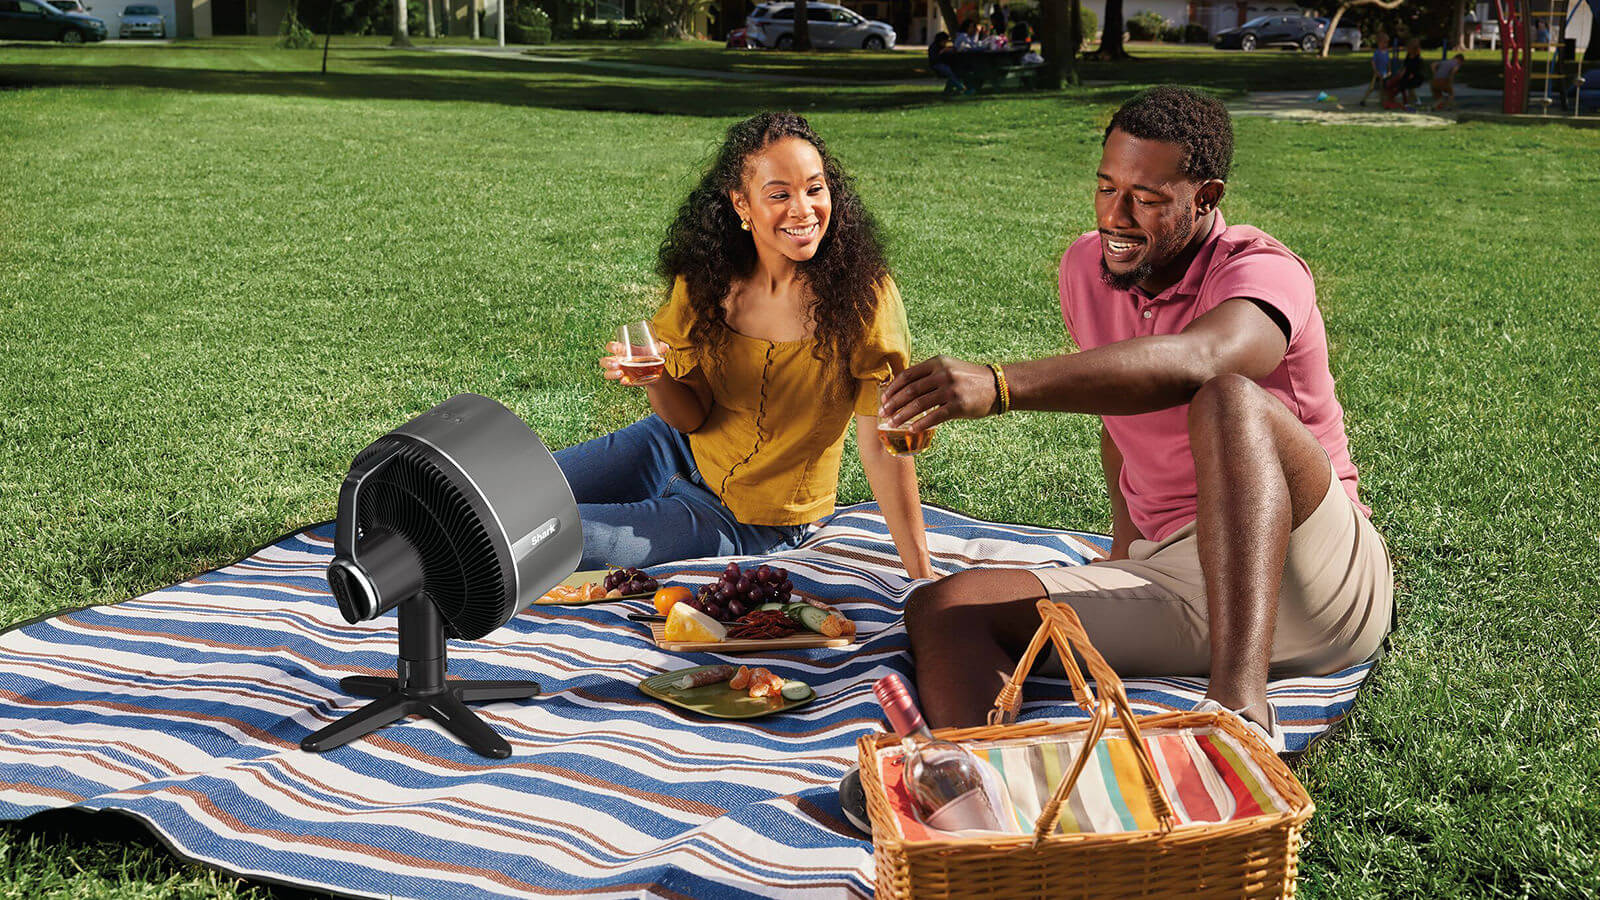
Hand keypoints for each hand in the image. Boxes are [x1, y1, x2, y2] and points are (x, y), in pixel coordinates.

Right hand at [600, 341, 663, 384]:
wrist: (655, 369)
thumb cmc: (650, 354)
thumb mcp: (654, 349)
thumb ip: (659, 347)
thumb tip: (665, 348)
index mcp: (622, 349)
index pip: (610, 347)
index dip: (612, 347)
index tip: (618, 349)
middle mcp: (617, 360)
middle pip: (605, 361)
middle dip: (608, 363)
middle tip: (618, 364)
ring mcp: (619, 371)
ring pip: (607, 373)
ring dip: (612, 373)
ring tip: (621, 373)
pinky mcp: (625, 380)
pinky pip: (619, 381)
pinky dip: (623, 381)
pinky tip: (627, 381)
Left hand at [879, 355, 997, 431]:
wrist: (997, 386)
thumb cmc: (968, 379)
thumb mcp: (948, 368)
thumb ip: (928, 374)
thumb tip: (903, 388)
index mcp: (937, 363)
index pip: (907, 375)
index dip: (892, 388)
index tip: (883, 399)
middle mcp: (942, 374)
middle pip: (910, 390)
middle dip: (893, 403)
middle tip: (883, 414)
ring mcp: (950, 390)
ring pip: (919, 404)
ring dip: (902, 415)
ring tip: (892, 423)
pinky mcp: (958, 405)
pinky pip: (934, 416)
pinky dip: (920, 424)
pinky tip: (911, 430)